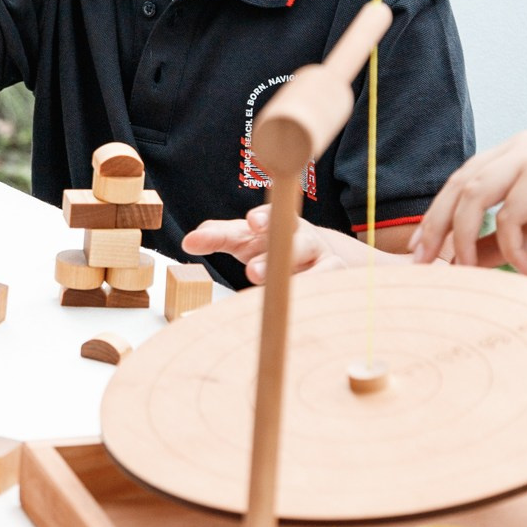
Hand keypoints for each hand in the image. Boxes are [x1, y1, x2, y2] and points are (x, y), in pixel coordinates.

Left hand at [178, 204, 341, 282]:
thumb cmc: (271, 246)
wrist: (318, 256)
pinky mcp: (338, 281)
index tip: (252, 223)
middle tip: (253, 272)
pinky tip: (304, 309)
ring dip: (299, 282)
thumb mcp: (243, 239)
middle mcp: (305, 239)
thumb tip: (188, 242)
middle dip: (275, 258)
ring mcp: (325, 260)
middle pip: (296, 244)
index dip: (264, 219)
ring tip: (279, 296)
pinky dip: (319, 298)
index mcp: (280, 224)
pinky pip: (332, 290)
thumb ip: (217, 237)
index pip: (272, 217)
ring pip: (321, 268)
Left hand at [409, 132, 526, 273]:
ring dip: (463, 238)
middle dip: (436, 226)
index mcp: (517, 152)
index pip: (461, 180)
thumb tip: (462, 261)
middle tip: (424, 264)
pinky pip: (509, 215)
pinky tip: (526, 268)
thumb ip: (502, 240)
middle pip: (458, 184)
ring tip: (468, 272)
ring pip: (474, 196)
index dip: (436, 215)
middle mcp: (520, 146)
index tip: (421, 251)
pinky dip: (510, 246)